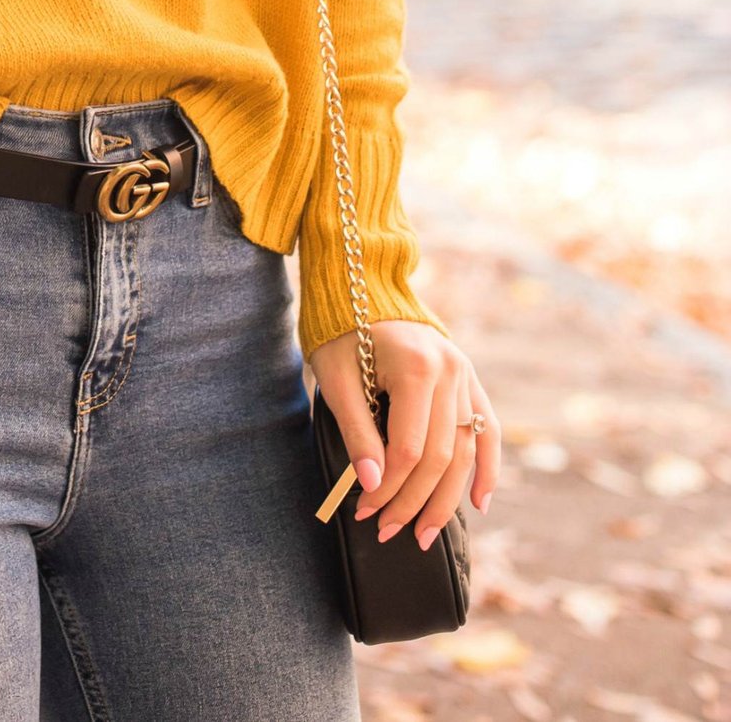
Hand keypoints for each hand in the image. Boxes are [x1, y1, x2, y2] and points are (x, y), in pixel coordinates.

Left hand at [307, 321, 499, 547]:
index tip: (365, 511)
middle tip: (387, 531)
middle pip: (440, 455)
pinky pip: (486, 429)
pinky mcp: (470, 378)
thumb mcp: (336, 379)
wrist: (363, 289)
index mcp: (415, 366)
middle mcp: (450, 370)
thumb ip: (357, 432)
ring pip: (466, 450)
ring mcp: (465, 373)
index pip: (408, 448)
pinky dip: (486, 467)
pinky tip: (479, 502)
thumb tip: (373, 486)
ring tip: (425, 534)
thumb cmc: (341, 333)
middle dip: (414, 501)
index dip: (388, 488)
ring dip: (447, 498)